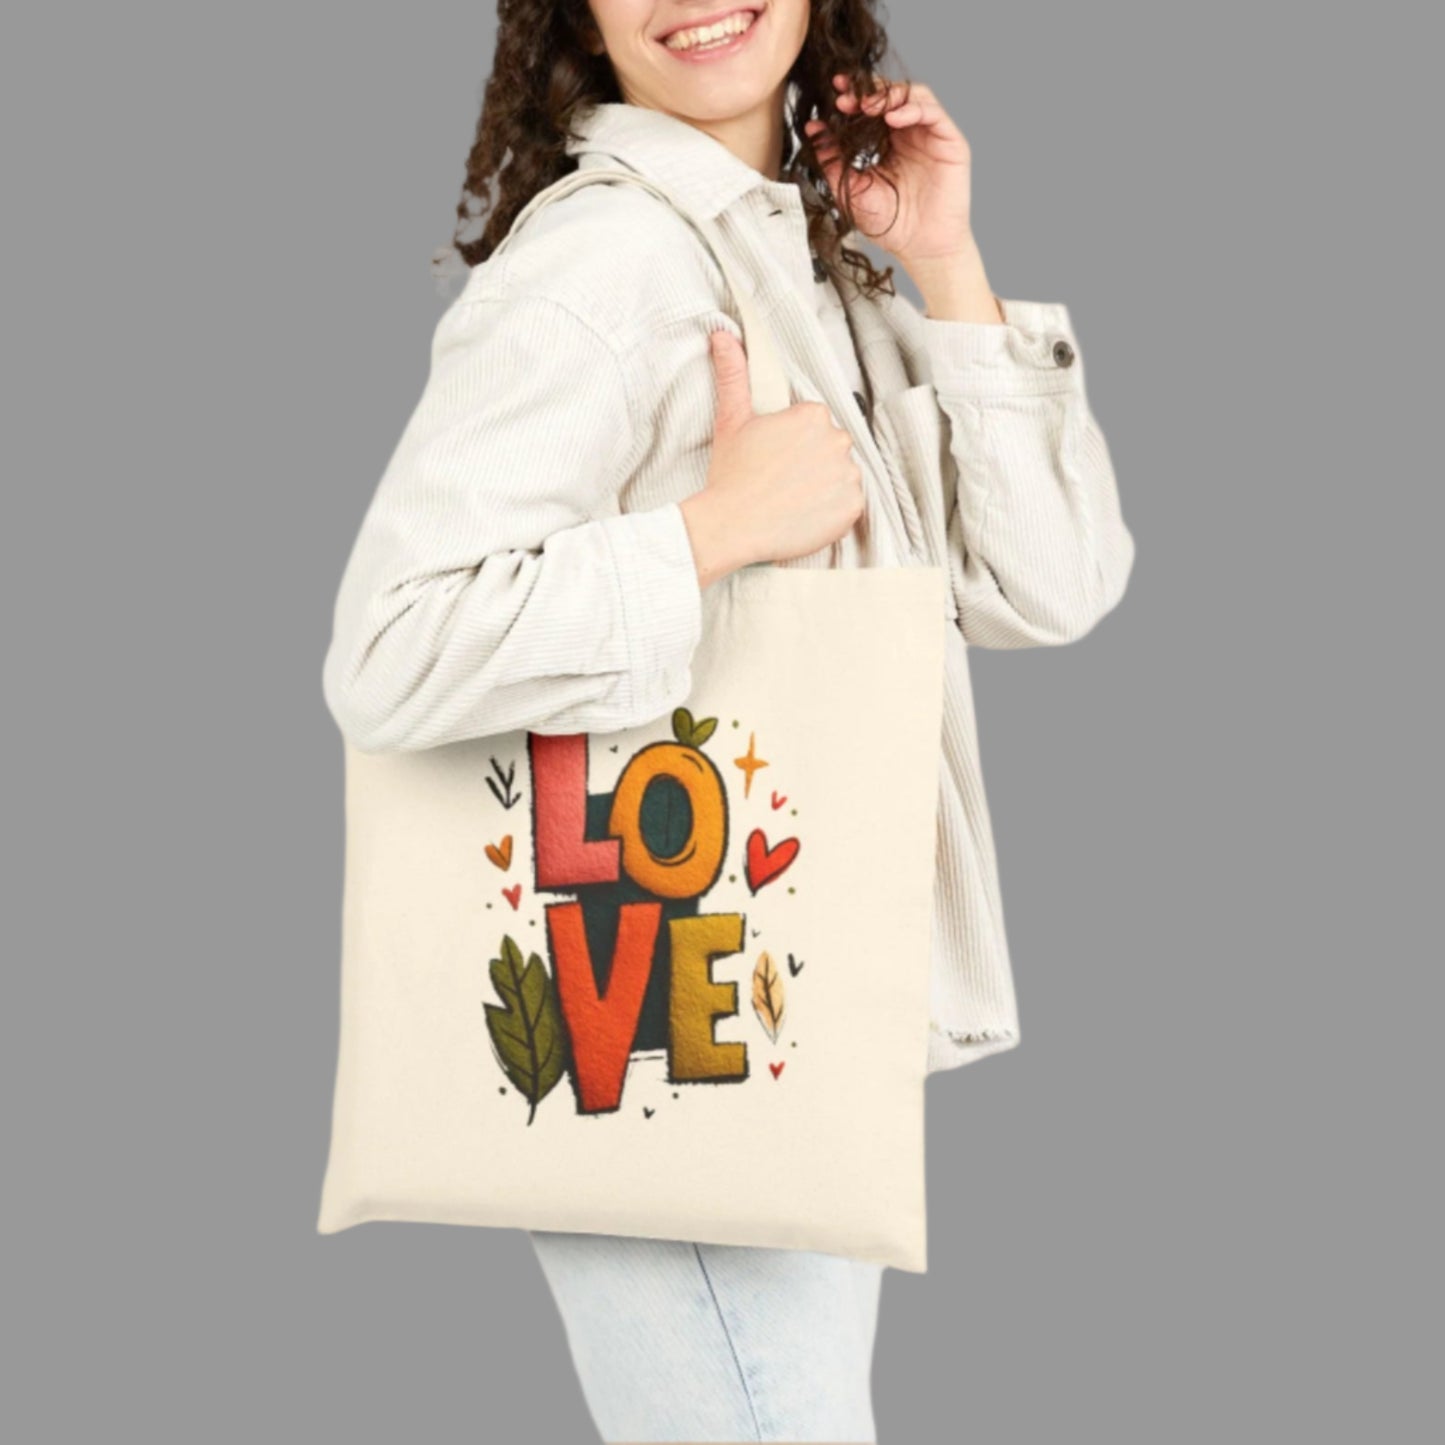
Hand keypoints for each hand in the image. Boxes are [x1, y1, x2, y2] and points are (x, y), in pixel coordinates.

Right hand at [679, 329, 864, 585]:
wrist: (732, 526)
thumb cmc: (731, 475)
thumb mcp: (731, 420)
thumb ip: (734, 375)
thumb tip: (722, 336)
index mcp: (812, 415)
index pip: (814, 424)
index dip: (794, 443)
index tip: (776, 458)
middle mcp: (837, 440)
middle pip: (831, 448)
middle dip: (812, 462)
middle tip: (782, 481)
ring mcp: (848, 475)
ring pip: (842, 475)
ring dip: (824, 485)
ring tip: (792, 499)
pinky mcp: (853, 507)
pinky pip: (850, 504)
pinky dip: (833, 511)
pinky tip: (806, 513)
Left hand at [804, 74, 975, 266]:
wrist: (920, 249)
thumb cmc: (890, 225)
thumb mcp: (852, 190)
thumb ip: (832, 161)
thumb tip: (812, 129)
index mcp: (888, 142)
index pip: (871, 108)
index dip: (853, 97)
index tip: (833, 94)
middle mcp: (910, 133)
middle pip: (891, 95)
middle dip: (867, 91)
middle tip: (845, 97)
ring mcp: (930, 135)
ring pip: (913, 95)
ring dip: (888, 95)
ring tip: (866, 106)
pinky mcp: (949, 142)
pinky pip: (932, 112)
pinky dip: (912, 108)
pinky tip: (892, 118)